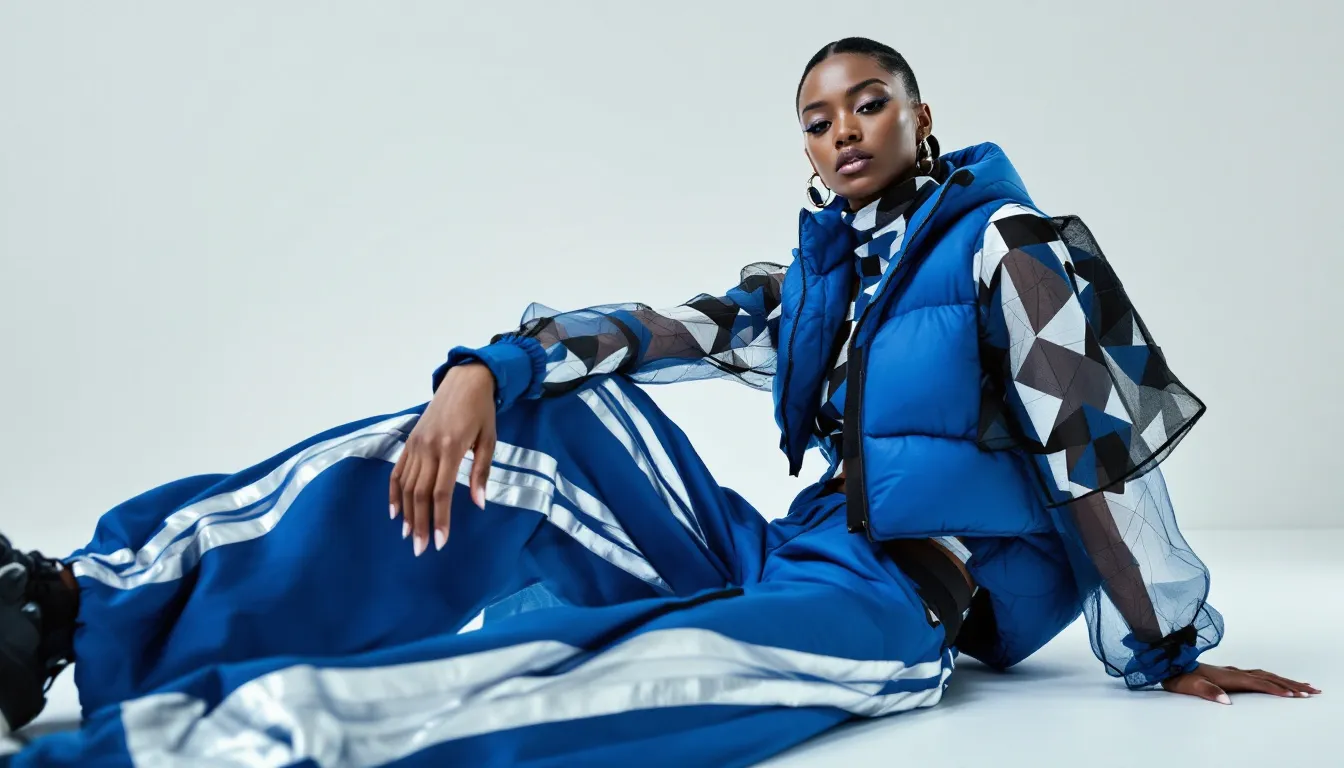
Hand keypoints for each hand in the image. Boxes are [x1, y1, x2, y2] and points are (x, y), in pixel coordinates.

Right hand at [389, 363, 496, 555]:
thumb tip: (478, 504)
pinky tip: (395, 512)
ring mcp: (415, 444)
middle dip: (420, 524)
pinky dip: (394, 492)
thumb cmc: (481, 411)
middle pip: (419, 493)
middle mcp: (428, 448)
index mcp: (450, 448)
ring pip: (406, 485)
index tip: (441, 542)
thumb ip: (480, 472)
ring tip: (409, 536)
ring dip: (406, 514)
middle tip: (421, 549)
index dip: (440, 519)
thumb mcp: (489, 440)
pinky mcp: (409, 441)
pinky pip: (398, 471)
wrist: (464, 381)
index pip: (441, 492)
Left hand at [1162, 664, 1320, 703]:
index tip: (1293, 696)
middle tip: (1312, 690)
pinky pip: (1257, 674)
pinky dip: (1272, 678)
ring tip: (1303, 686)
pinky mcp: (1229, 673)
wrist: (1168, 663)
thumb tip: (1226, 701)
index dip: (1275, 689)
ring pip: (1265, 675)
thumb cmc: (1178, 677)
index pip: (1258, 683)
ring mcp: (1232, 671)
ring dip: (1284, 680)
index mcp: (1228, 676)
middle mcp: (1233, 672)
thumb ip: (1207, 692)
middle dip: (1290, 684)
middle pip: (1268, 677)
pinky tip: (1276, 681)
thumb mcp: (1190, 686)